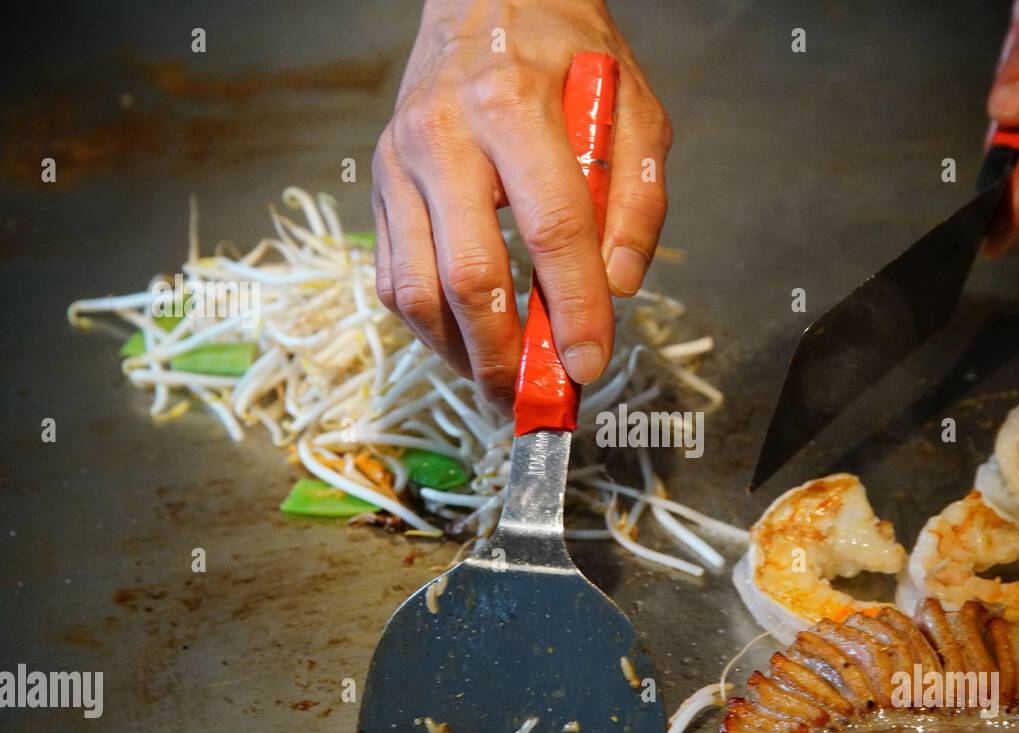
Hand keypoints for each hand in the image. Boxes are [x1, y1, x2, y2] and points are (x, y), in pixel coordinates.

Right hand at [372, 0, 671, 412]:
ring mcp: (397, 163)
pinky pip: (392, 277)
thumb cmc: (565, 56)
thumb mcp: (632, 107)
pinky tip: (467, 344)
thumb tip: (618, 288)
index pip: (551, 229)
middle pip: (468, 275)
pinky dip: (428, 326)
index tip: (590, 365)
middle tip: (535, 401)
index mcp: (513, 106)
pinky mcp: (378, 185)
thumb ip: (636, 198)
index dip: (573, 309)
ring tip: (500, 386)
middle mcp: (442, 136)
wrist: (485, 1)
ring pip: (415, 288)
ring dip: (460, 354)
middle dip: (505, 355)